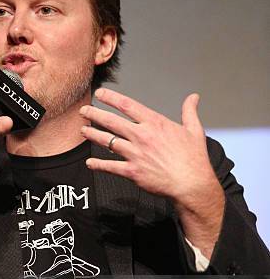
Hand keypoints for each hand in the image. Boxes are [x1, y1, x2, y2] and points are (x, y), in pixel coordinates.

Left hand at [79, 88, 218, 207]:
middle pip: (111, 121)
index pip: (127, 105)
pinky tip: (90, 163)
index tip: (100, 95)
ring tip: (83, 130)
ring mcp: (135, 154)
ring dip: (92, 134)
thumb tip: (194, 98)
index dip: (110, 98)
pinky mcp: (132, 172)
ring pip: (107, 141)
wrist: (191, 184)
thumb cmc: (194, 158)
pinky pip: (110, 166)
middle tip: (84, 111)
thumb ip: (190, 111)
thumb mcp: (194, 130)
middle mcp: (142, 136)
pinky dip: (98, 164)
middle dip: (94, 114)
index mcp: (155, 123)